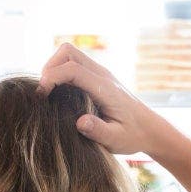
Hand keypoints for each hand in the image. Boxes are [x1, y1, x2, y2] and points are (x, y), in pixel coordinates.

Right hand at [38, 43, 172, 154]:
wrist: (149, 129)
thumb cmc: (132, 136)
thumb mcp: (116, 140)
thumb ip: (99, 131)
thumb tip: (80, 122)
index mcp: (105, 88)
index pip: (73, 69)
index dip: (51, 78)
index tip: (41, 96)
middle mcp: (102, 75)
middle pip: (67, 52)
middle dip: (49, 67)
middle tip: (43, 93)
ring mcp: (99, 73)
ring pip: (69, 54)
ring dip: (53, 68)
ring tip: (47, 92)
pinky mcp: (96, 76)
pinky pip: (73, 63)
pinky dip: (60, 72)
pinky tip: (58, 94)